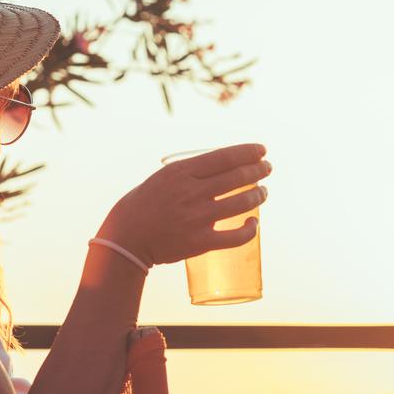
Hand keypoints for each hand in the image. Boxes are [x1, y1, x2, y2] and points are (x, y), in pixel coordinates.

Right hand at [97, 143, 270, 266]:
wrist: (126, 240)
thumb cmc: (142, 206)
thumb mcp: (162, 179)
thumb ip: (188, 173)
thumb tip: (219, 168)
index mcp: (180, 172)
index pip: (224, 157)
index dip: (248, 152)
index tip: (262, 151)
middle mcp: (191, 192)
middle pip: (237, 177)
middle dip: (259, 171)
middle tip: (267, 169)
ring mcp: (197, 217)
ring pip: (241, 203)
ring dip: (259, 195)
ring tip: (264, 192)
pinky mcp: (200, 242)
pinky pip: (236, 236)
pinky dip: (250, 229)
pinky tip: (254, 224)